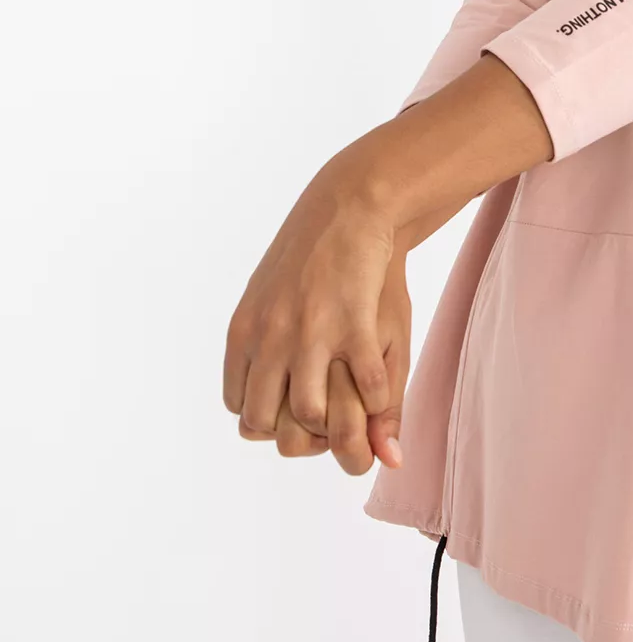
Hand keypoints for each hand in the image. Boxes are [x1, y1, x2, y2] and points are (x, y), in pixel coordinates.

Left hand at [223, 127, 409, 452]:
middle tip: (330, 424)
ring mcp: (310, 332)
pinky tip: (381, 389)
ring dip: (336, 424)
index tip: (299, 414)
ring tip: (355, 411)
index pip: (241, 410)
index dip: (272, 422)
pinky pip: (366, 387)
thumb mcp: (275, 299)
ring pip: (309, 413)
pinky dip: (376, 400)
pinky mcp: (354, 323)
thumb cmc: (315, 256)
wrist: (351, 205)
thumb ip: (272, 349)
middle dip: (300, 436)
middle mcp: (270, 336)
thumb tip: (272, 385)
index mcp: (245, 332)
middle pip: (266, 423)